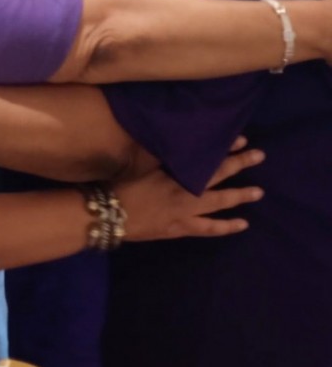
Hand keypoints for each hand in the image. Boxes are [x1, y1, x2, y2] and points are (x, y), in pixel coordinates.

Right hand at [112, 139, 263, 241]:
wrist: (107, 216)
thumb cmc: (119, 187)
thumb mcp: (139, 163)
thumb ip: (160, 153)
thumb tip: (177, 141)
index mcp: (176, 174)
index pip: (207, 157)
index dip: (225, 147)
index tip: (243, 138)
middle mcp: (187, 192)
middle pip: (218, 175)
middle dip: (239, 163)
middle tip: (260, 155)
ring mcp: (186, 213)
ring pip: (218, 204)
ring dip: (239, 197)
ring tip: (257, 193)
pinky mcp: (180, 229)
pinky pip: (207, 229)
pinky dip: (224, 227)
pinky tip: (240, 225)